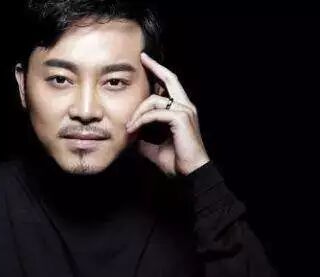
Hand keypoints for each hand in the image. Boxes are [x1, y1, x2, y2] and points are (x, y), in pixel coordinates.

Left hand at [126, 52, 209, 176]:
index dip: (159, 72)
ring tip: (128, 126)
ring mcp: (185, 111)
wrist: (190, 174)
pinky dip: (141, 120)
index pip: (170, 85)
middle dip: (155, 67)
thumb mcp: (154, 147)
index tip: (146, 62)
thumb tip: (129, 134)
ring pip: (155, 100)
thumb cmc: (177, 162)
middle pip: (170, 78)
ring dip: (137, 112)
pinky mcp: (181, 118)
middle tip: (142, 59)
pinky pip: (155, 113)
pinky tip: (133, 128)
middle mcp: (185, 107)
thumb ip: (144, 137)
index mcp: (181, 110)